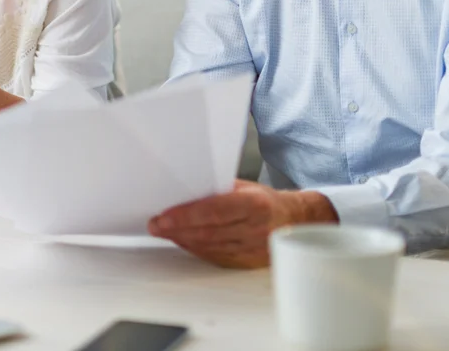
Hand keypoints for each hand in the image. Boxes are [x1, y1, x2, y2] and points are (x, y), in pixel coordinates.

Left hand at [148, 180, 338, 268]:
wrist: (293, 221)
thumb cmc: (264, 200)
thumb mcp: (245, 186)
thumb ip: (217, 189)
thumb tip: (183, 190)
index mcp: (255, 204)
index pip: (213, 211)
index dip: (185, 215)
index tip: (163, 216)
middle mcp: (255, 229)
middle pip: (207, 232)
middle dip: (176, 229)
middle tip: (155, 225)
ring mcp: (252, 249)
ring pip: (209, 247)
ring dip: (182, 239)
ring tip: (163, 231)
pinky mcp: (247, 262)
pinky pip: (215, 257)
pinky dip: (195, 249)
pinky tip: (182, 241)